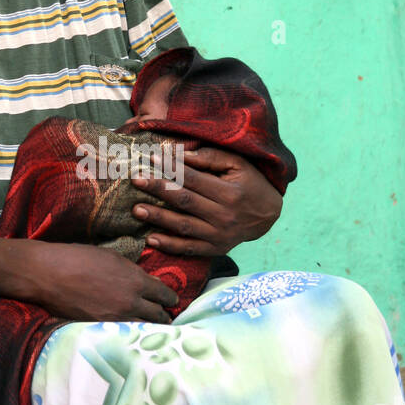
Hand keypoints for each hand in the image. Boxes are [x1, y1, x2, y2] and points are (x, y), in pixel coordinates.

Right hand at [7, 240, 178, 322]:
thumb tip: (151, 282)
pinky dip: (131, 335)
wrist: (47, 274)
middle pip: (159, 315)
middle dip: (164, 316)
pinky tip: (132, 335)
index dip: (170, 299)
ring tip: (154, 331)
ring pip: (144, 330)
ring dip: (150, 329)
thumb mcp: (111, 257)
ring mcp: (115, 319)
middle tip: (166, 318)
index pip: (165, 295)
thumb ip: (133, 271)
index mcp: (136, 280)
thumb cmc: (78, 258)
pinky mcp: (100, 329)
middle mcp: (130, 302)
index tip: (172, 301)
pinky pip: (124, 336)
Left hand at [131, 146, 283, 256]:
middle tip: (136, 181)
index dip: (172, 168)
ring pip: (183, 226)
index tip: (151, 159)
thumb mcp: (237, 164)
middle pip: (184, 201)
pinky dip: (169, 245)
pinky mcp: (215, 249)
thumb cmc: (249, 183)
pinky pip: (189, 249)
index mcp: (229, 192)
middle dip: (158, 190)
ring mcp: (219, 235)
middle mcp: (224, 215)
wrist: (268, 215)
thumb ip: (210, 158)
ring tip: (136, 210)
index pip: (193, 178)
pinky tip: (150, 239)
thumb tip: (180, 154)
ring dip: (158, 218)